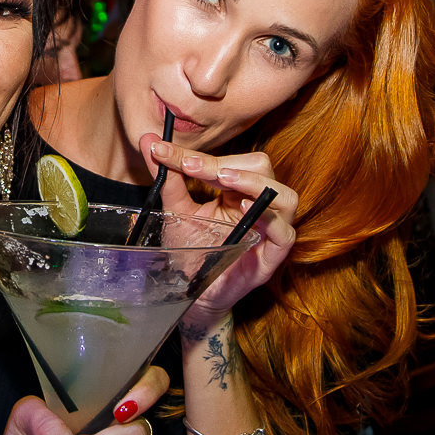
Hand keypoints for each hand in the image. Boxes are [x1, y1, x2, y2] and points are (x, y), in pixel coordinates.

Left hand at [141, 135, 296, 318]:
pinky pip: (285, 233)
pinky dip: (269, 218)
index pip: (232, 162)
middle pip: (263, 169)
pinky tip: (240, 208)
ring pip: (285, 196)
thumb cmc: (190, 252)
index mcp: (240, 192)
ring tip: (224, 179)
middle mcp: (260, 207)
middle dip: (229, 164)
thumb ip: (168, 176)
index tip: (167, 153)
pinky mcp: (273, 257)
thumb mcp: (176, 210)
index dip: (202, 156)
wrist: (190, 294)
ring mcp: (271, 232)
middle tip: (195, 168)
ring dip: (254, 183)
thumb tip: (149, 140)